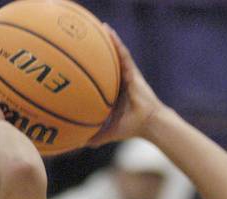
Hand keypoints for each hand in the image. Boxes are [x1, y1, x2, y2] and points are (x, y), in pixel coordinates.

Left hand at [88, 25, 164, 146]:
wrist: (150, 124)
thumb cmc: (132, 128)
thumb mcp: (109, 132)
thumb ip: (95, 136)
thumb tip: (78, 144)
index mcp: (113, 94)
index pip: (100, 80)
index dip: (90, 71)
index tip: (76, 64)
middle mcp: (119, 82)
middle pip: (106, 64)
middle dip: (96, 52)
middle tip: (82, 40)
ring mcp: (126, 76)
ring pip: (114, 55)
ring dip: (106, 41)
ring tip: (96, 27)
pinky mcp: (133, 72)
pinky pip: (123, 54)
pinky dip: (116, 42)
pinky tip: (108, 31)